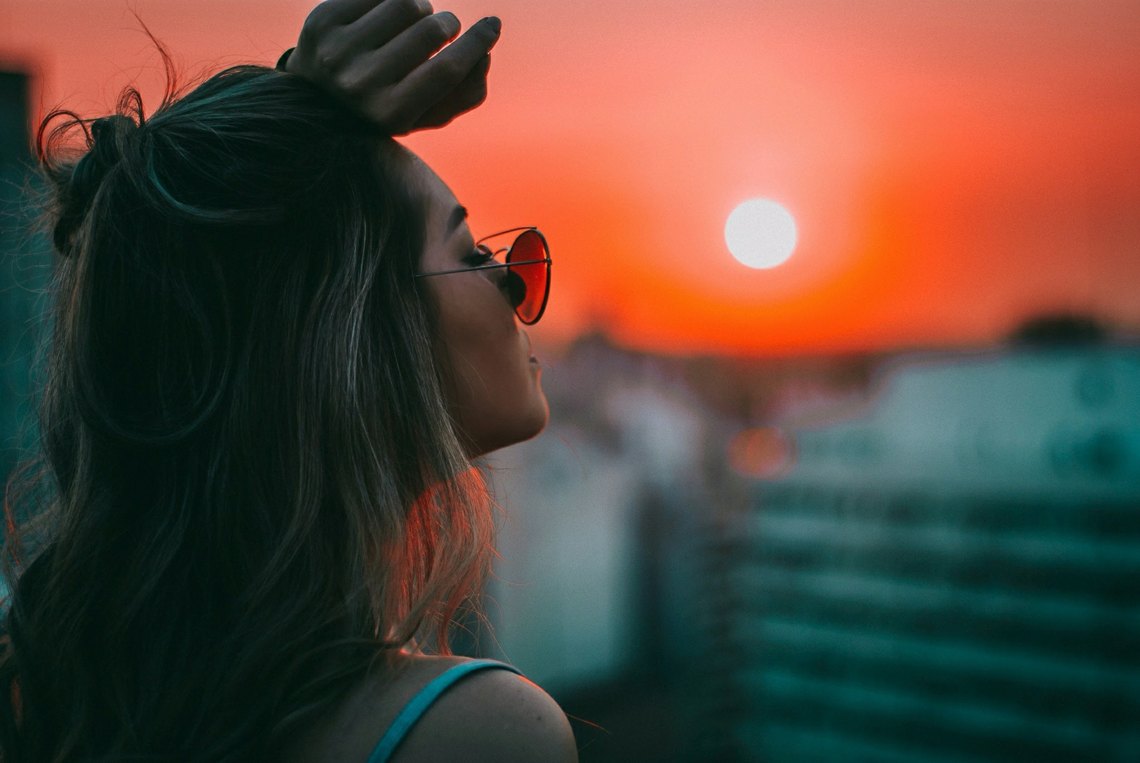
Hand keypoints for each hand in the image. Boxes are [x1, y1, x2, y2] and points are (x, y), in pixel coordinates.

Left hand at [285, 0, 500, 134]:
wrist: (316, 103)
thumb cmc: (384, 108)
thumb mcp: (425, 114)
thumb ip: (463, 94)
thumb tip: (485, 55)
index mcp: (391, 115)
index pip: (445, 70)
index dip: (477, 43)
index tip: (492, 25)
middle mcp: (361, 85)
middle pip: (430, 31)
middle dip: (448, 24)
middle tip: (446, 28)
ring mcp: (337, 52)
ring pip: (405, 2)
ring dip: (420, 7)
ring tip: (415, 20)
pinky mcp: (321, 23)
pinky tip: (388, 13)